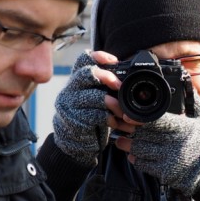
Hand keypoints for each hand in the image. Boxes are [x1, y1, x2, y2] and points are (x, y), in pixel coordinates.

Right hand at [52, 52, 114, 166]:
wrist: (75, 144)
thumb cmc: (90, 117)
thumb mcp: (96, 98)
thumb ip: (105, 87)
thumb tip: (130, 80)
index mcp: (78, 80)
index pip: (83, 59)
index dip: (98, 56)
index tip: (114, 61)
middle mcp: (71, 89)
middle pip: (86, 73)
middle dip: (107, 77)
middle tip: (119, 87)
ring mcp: (70, 104)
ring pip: (94, 96)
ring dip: (115, 105)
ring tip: (125, 113)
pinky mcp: (73, 120)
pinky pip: (96, 115)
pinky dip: (111, 119)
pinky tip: (116, 124)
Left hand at [116, 98, 199, 191]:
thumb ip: (193, 100)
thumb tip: (185, 81)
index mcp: (184, 128)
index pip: (156, 121)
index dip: (138, 117)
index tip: (127, 114)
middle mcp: (174, 145)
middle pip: (143, 134)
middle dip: (127, 128)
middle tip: (117, 122)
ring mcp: (169, 161)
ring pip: (139, 150)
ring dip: (128, 143)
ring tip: (121, 137)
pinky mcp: (165, 174)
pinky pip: (144, 165)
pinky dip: (136, 158)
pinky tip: (132, 153)